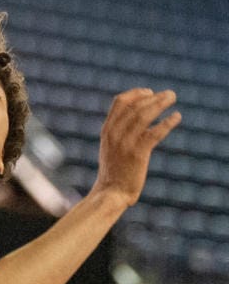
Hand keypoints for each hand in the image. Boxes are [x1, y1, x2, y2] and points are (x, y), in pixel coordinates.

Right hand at [94, 88, 180, 206]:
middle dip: (153, 97)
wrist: (111, 192)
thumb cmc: (113, 171)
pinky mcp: (138, 154)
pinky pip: (154, 133)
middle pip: (135, 106)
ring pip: (144, 115)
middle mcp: (115, 132)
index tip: (149, 92)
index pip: (120, 102)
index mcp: (107, 129)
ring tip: (173, 98)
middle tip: (169, 94)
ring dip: (160, 104)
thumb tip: (132, 121)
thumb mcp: (109, 146)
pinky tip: (176, 117)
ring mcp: (125, 142)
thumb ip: (117, 132)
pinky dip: (166, 123)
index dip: (136, 94)